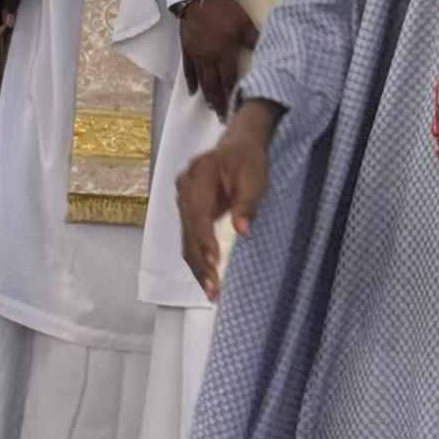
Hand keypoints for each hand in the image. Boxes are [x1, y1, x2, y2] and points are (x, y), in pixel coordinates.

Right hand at [177, 0, 258, 119]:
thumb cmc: (224, 10)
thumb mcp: (243, 22)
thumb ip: (253, 39)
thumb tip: (265, 52)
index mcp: (224, 53)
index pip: (229, 80)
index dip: (232, 95)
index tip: (236, 109)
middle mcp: (209, 58)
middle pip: (214, 85)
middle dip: (219, 102)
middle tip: (222, 117)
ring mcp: (196, 55)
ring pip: (202, 80)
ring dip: (207, 95)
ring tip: (211, 107)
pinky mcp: (186, 50)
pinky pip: (188, 70)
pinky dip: (191, 82)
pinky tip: (193, 92)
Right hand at [177, 99, 279, 300]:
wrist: (238, 146)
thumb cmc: (248, 161)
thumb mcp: (255, 179)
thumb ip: (247, 204)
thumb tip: (242, 231)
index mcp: (199, 176)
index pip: (199, 214)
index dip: (205, 240)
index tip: (215, 263)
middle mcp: (184, 188)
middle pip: (188, 231)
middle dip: (201, 263)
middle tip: (214, 289)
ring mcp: (182, 200)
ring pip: (186, 239)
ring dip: (197, 266)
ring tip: (211, 291)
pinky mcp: (187, 210)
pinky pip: (189, 237)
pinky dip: (198, 257)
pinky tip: (206, 277)